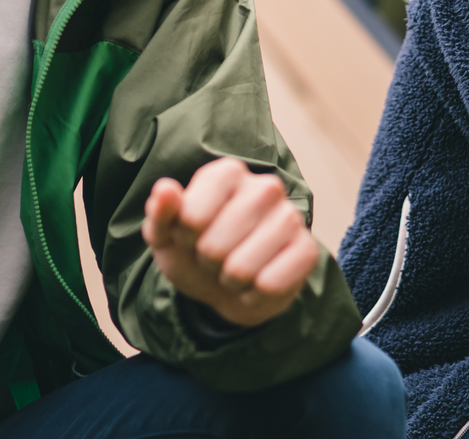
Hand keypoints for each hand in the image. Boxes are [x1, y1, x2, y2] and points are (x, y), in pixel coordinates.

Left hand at [142, 156, 320, 329]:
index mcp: (227, 173)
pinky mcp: (307, 250)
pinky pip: (269, 285)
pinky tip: (257, 282)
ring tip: (235, 269)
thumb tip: (164, 189)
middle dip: (208, 262)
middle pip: (215, 246)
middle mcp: (265, 187)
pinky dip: (254, 295)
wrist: (228, 288)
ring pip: (241, 269)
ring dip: (231, 280)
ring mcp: (290, 217)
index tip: (192, 236)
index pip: (192, 217)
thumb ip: (160, 213)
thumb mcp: (167, 236)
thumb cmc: (194, 252)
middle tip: (216, 257)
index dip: (185, 238)